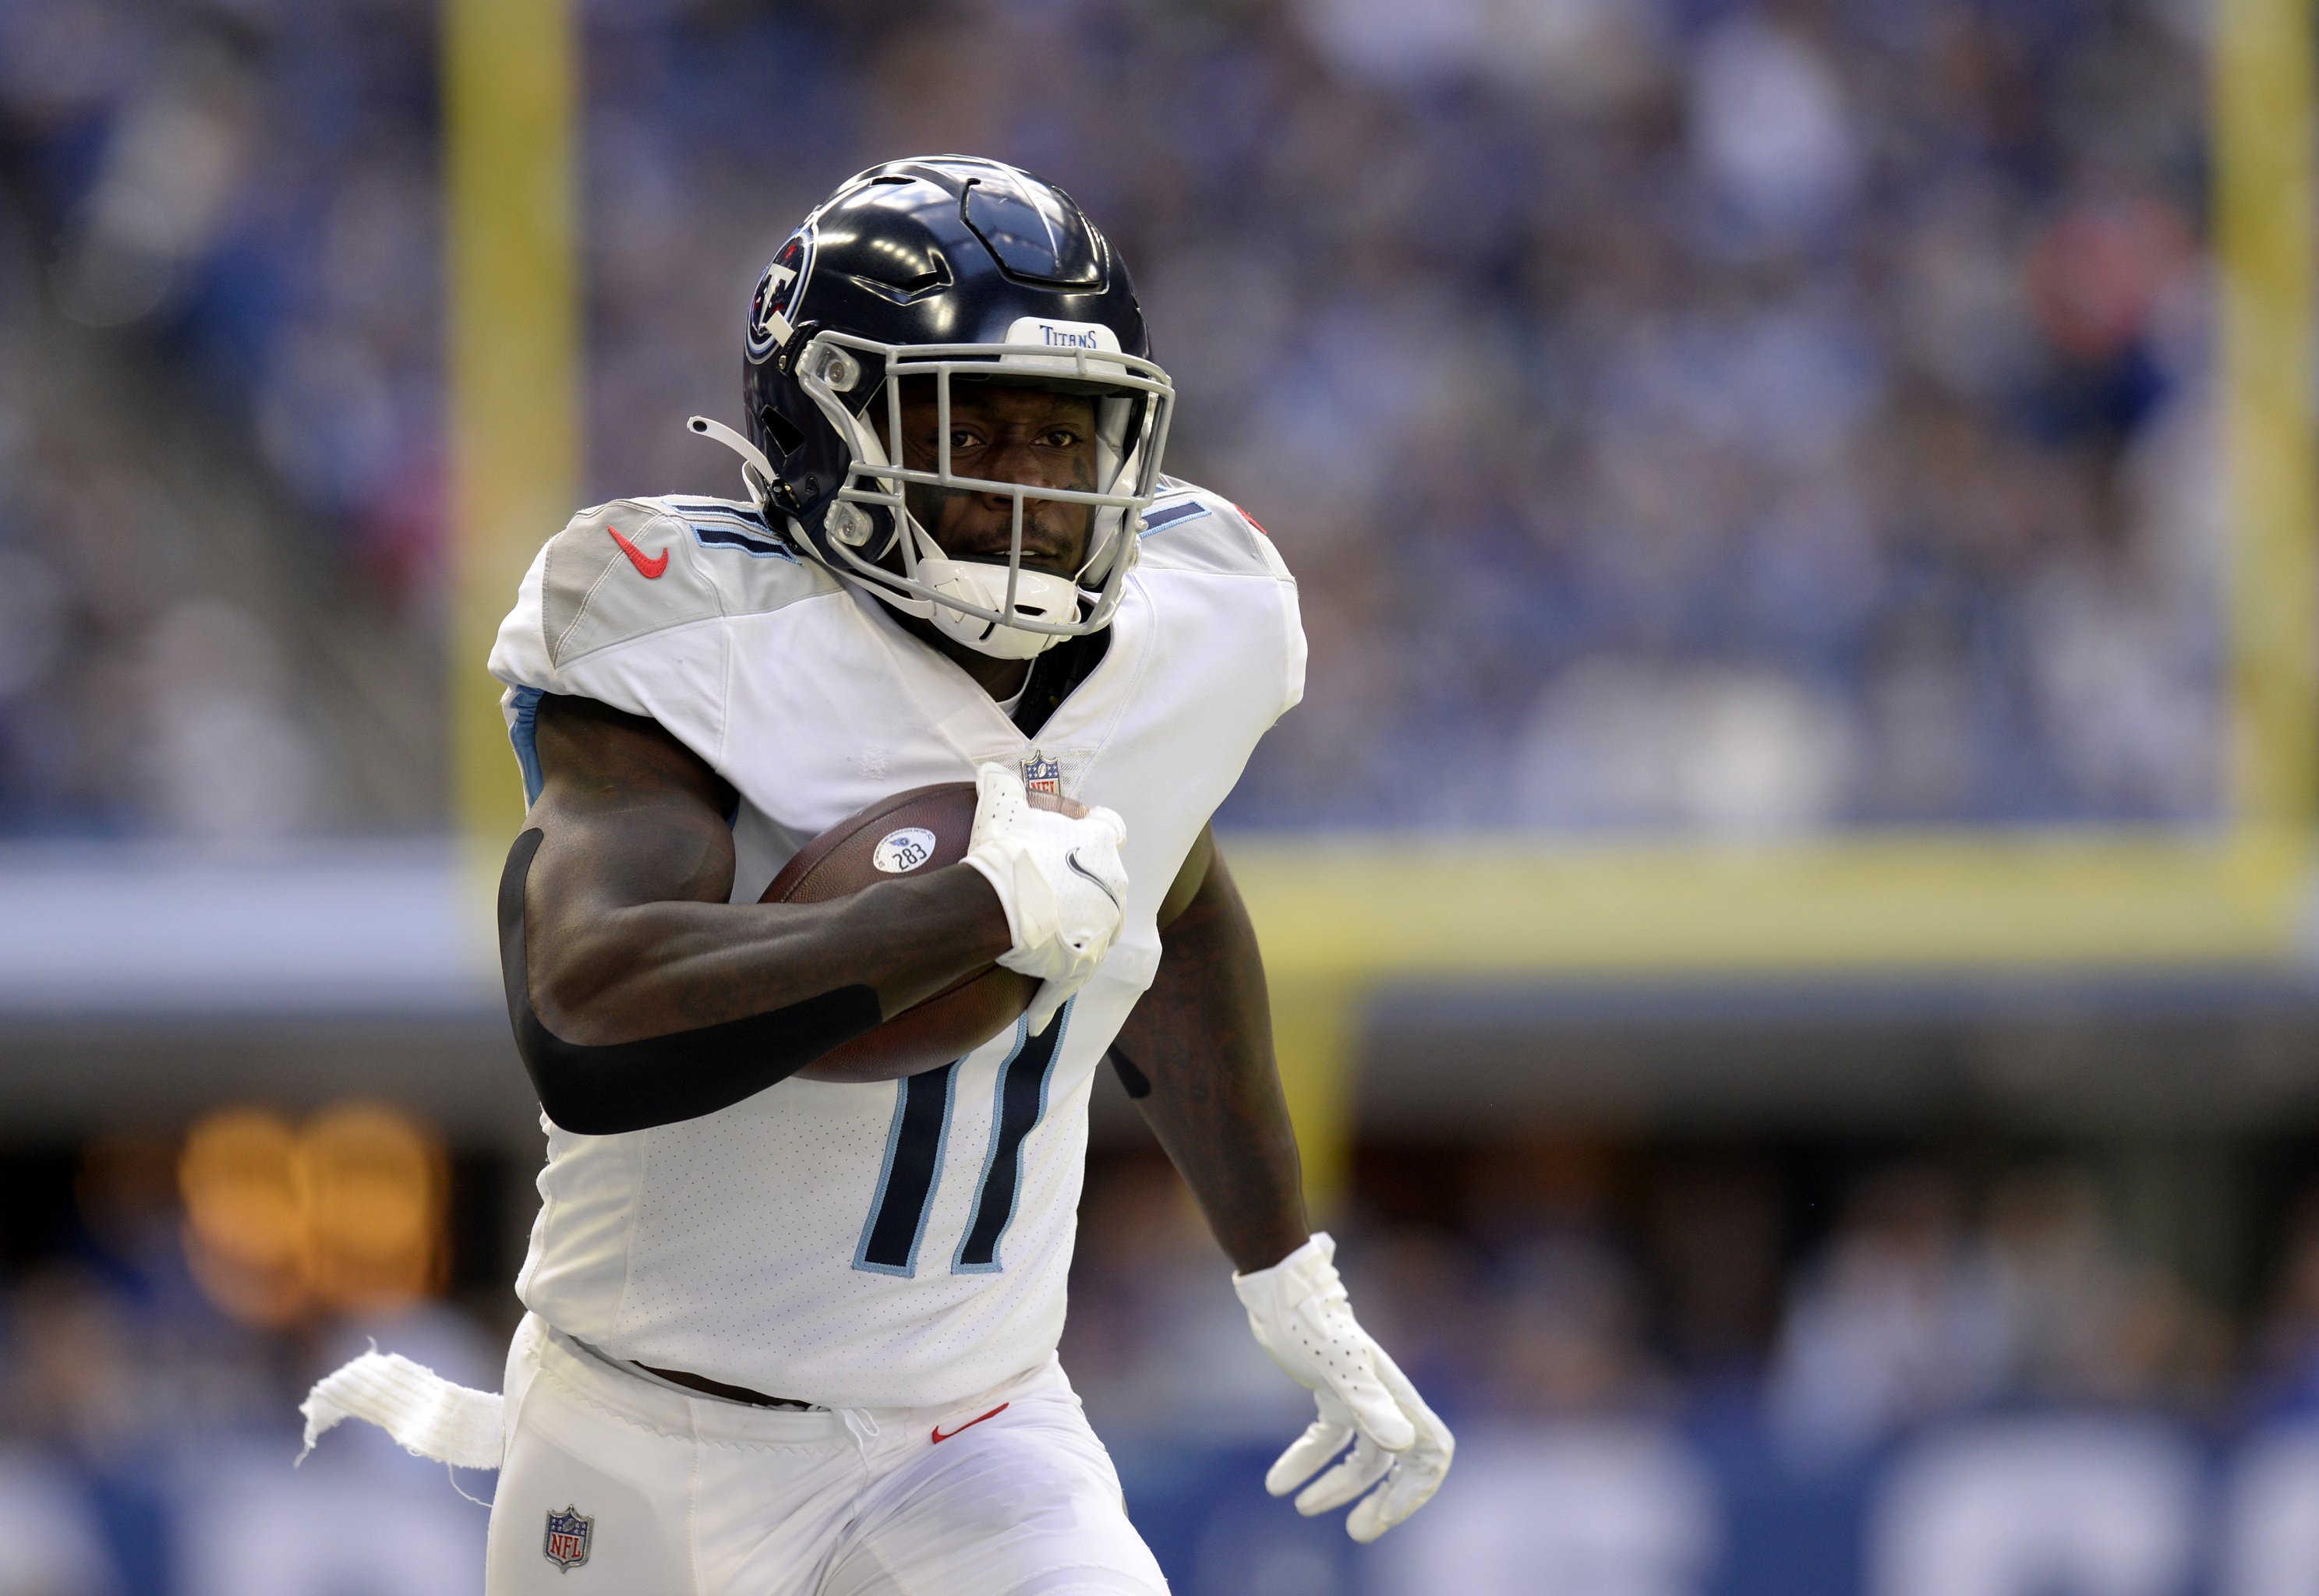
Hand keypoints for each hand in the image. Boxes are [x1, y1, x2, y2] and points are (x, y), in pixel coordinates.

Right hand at [959, 763, 1128, 1033]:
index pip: (1111, 828)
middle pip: (1107, 884)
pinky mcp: (1087, 965)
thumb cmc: (1003, 853)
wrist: (996, 907)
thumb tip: (991, 768)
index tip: (1077, 841)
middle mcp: (1113, 885)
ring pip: (1096, 930)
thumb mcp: (1000, 805)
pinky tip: (1036, 1016)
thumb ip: (1000, 781)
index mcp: (1100, 844)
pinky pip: (1069, 983)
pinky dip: (1051, 995)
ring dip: (1075, 933)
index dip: (1095, 833)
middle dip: (1083, 888)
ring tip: (1040, 940)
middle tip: (1047, 891)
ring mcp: (1104, 928)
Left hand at [1232, 1232, 1453, 1541]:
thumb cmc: (1310, 1318)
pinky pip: (1325, 1437)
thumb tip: (1403, 1446)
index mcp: (1394, 1395)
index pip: (1431, 1451)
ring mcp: (1355, 1394)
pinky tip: (1276, 1482)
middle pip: (1398, 1462)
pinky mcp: (1328, 1390)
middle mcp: (1381, 1398)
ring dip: (1336, 1486)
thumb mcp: (1337, 1363)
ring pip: (1359, 1454)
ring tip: (1302, 1507)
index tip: (1387, 1514)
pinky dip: (1304, 1459)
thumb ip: (1368, 1402)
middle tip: (1359, 1532)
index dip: (1417, 1488)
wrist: (1278, 1287)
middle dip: (1382, 1501)